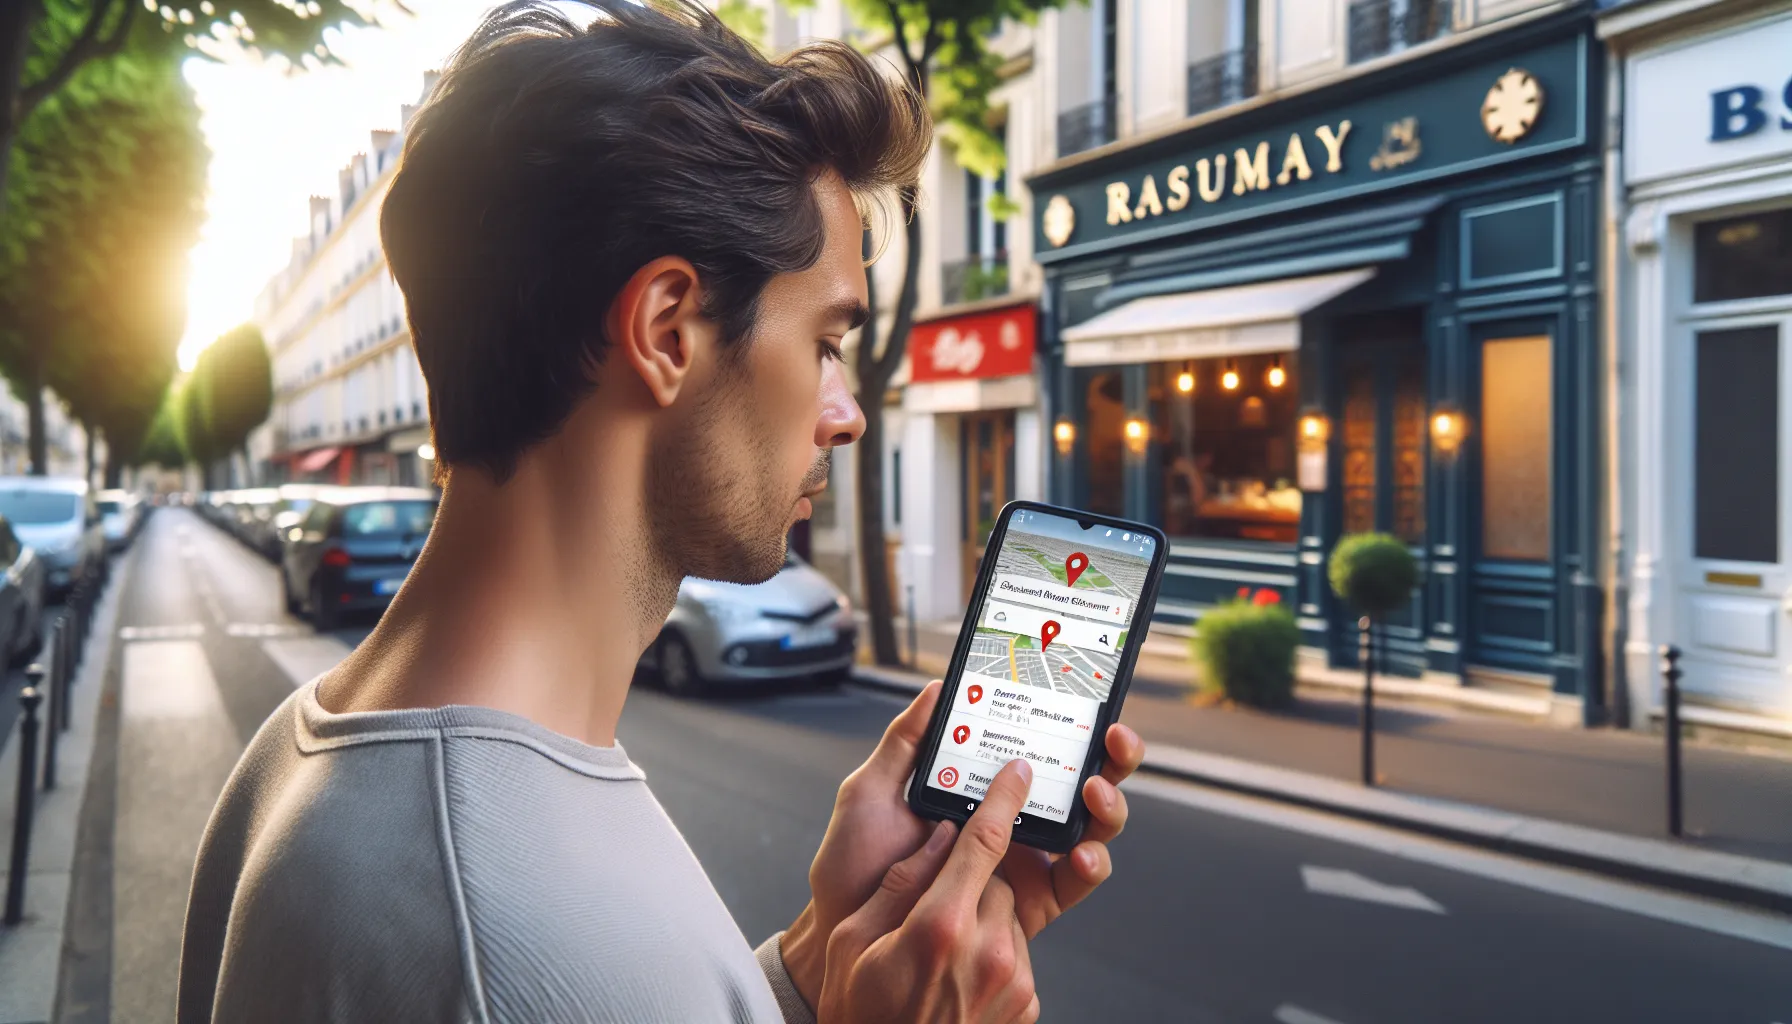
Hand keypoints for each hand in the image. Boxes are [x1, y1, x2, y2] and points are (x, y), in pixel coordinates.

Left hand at [782, 681, 1144, 999]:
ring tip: (1093, 793)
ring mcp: (1024, 861)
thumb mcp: (871, 792)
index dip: (1074, 727)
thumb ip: (905, 742)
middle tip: (1112, 741)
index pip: (1039, 750)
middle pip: (1080, 785)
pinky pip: (1074, 884)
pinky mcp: (1028, 903)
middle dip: (1111, 760)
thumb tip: (936, 689)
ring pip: (1090, 831)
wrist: (845, 931)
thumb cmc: (853, 865)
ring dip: (1106, 809)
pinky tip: (1082, 854)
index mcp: (981, 789)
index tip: (1088, 705)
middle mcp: (1012, 821)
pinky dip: (1091, 866)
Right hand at [817, 760, 1039, 1023]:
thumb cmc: (860, 1012)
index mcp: (941, 927)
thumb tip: (936, 839)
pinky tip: (956, 975)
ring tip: (941, 951)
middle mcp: (989, 952)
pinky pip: (1017, 954)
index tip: (1018, 772)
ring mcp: (1014, 982)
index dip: (1003, 800)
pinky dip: (993, 951)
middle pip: (998, 880)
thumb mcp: (855, 942)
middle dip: (974, 879)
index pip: (984, 844)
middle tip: (937, 902)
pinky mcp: (1028, 1004)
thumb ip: (899, 884)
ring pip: (1010, 916)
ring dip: (984, 916)